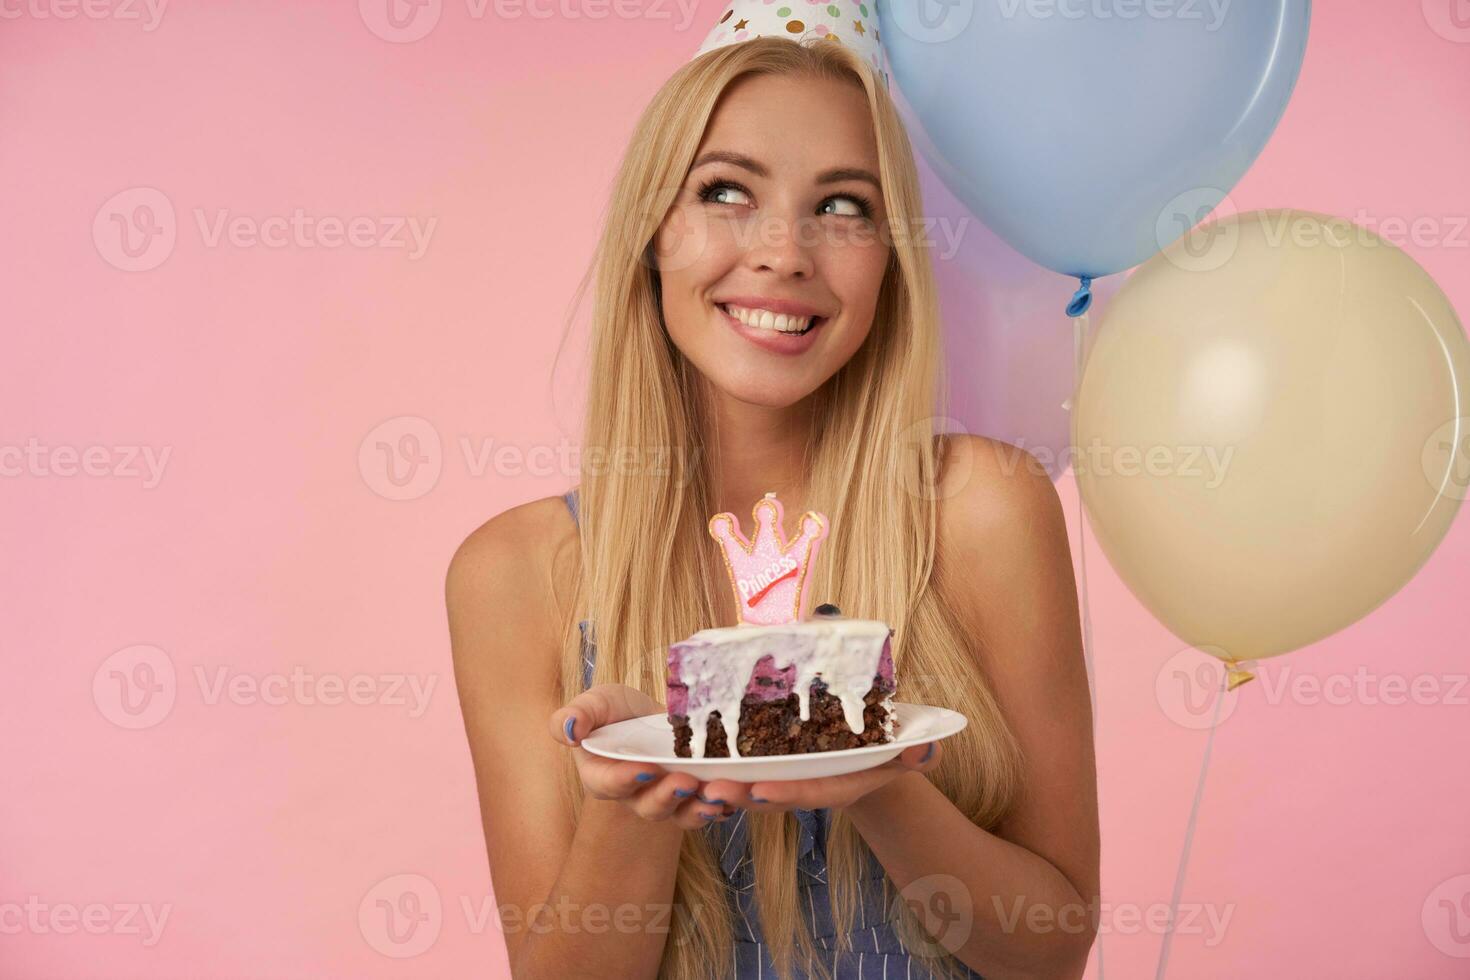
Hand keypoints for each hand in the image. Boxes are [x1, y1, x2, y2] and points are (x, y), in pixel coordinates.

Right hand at [549, 683, 732, 829]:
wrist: (647, 717)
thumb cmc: (614, 712)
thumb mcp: (594, 704)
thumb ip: (576, 716)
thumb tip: (568, 730)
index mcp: (603, 776)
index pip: (610, 784)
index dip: (626, 779)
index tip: (646, 769)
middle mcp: (635, 795)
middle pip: (649, 806)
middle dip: (667, 796)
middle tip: (685, 782)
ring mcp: (667, 798)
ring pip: (681, 813)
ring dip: (698, 809)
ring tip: (715, 798)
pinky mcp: (693, 795)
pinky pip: (706, 807)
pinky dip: (722, 807)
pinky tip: (735, 798)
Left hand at [699, 740, 941, 812]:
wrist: (866, 746)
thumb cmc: (885, 741)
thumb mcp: (906, 745)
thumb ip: (916, 751)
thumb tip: (922, 751)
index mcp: (836, 784)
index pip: (809, 793)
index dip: (785, 794)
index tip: (759, 791)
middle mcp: (805, 785)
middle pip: (768, 794)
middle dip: (739, 793)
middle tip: (710, 788)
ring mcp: (782, 776)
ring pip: (743, 782)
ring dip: (715, 782)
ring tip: (686, 778)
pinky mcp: (763, 761)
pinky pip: (733, 765)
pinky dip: (708, 764)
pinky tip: (680, 757)